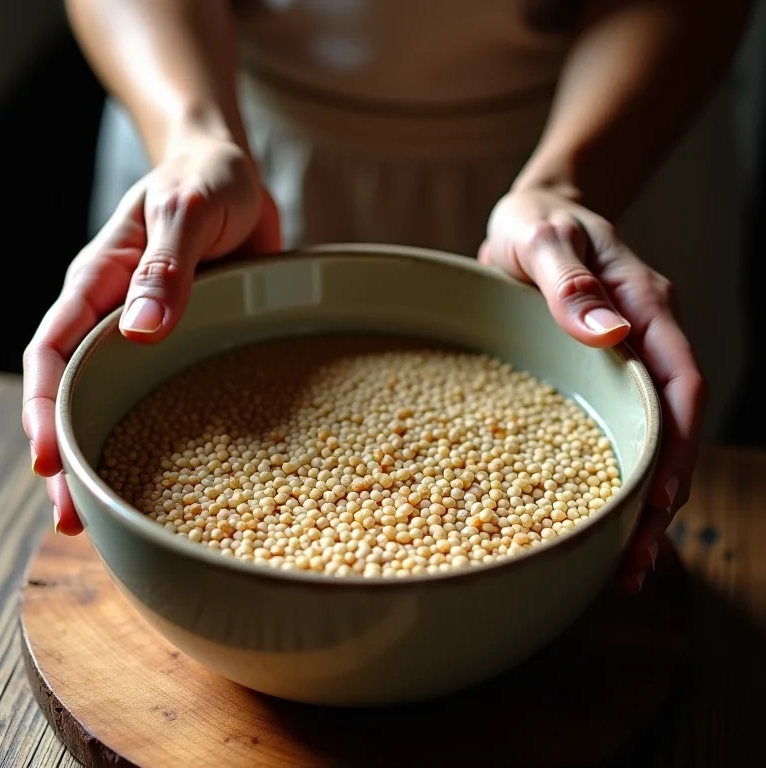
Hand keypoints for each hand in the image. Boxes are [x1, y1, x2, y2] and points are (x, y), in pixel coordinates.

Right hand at [23, 135, 280, 534]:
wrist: (236, 178)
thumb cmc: (204, 182)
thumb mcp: (187, 212)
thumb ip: (165, 266)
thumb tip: (141, 330)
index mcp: (100, 279)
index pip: (56, 350)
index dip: (46, 407)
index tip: (48, 460)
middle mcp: (117, 313)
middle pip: (79, 390)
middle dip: (70, 451)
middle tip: (75, 516)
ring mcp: (153, 330)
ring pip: (120, 397)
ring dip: (113, 448)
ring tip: (114, 510)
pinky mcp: (189, 336)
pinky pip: (169, 384)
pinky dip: (164, 423)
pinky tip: (179, 464)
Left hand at [480, 187, 705, 591]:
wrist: (531, 219)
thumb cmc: (537, 223)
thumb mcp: (544, 239)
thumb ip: (572, 282)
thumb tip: (610, 332)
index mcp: (644, 306)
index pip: (678, 384)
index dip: (676, 445)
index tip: (659, 500)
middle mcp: (643, 341)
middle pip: (669, 429)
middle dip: (661, 497)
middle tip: (635, 562)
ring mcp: (622, 362)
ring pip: (646, 440)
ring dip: (640, 503)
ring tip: (622, 565)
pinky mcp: (595, 376)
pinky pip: (612, 429)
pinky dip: (608, 476)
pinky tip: (594, 517)